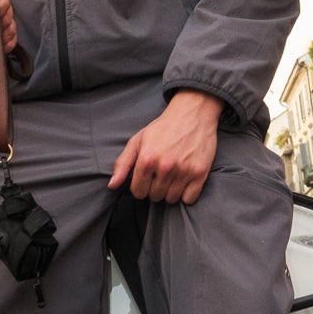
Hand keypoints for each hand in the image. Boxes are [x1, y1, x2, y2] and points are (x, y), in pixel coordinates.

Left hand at [108, 91, 222, 204]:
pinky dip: (186, 194)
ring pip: (171, 199)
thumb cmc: (163, 128)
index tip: (146, 178)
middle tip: (161, 174)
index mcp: (147, 159)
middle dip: (155, 188)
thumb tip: (112, 185)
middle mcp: (165, 167)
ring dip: (170, 191)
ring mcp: (184, 171)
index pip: (138, 192)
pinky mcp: (200, 173)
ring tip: (172, 176)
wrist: (192, 114)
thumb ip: (123, 164)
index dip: (140, 186)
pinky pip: (189, 199)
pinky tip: (185, 180)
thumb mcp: (137, 141)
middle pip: (155, 197)